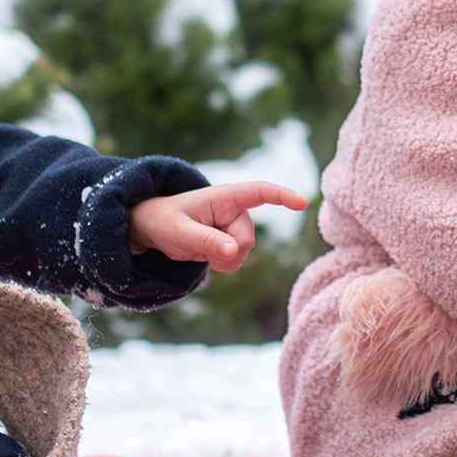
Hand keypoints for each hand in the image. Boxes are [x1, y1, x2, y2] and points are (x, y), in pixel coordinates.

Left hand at [127, 182, 309, 271]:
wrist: (153, 227)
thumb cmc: (163, 221)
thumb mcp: (178, 232)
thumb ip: (206, 241)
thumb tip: (235, 251)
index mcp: (224, 196)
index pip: (259, 192)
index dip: (282, 197)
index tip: (302, 203)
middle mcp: (235, 210)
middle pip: (247, 239)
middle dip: (227, 250)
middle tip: (199, 245)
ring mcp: (234, 227)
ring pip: (244, 253)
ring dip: (223, 259)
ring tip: (199, 248)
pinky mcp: (231, 241)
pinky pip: (237, 260)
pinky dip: (222, 264)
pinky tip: (206, 255)